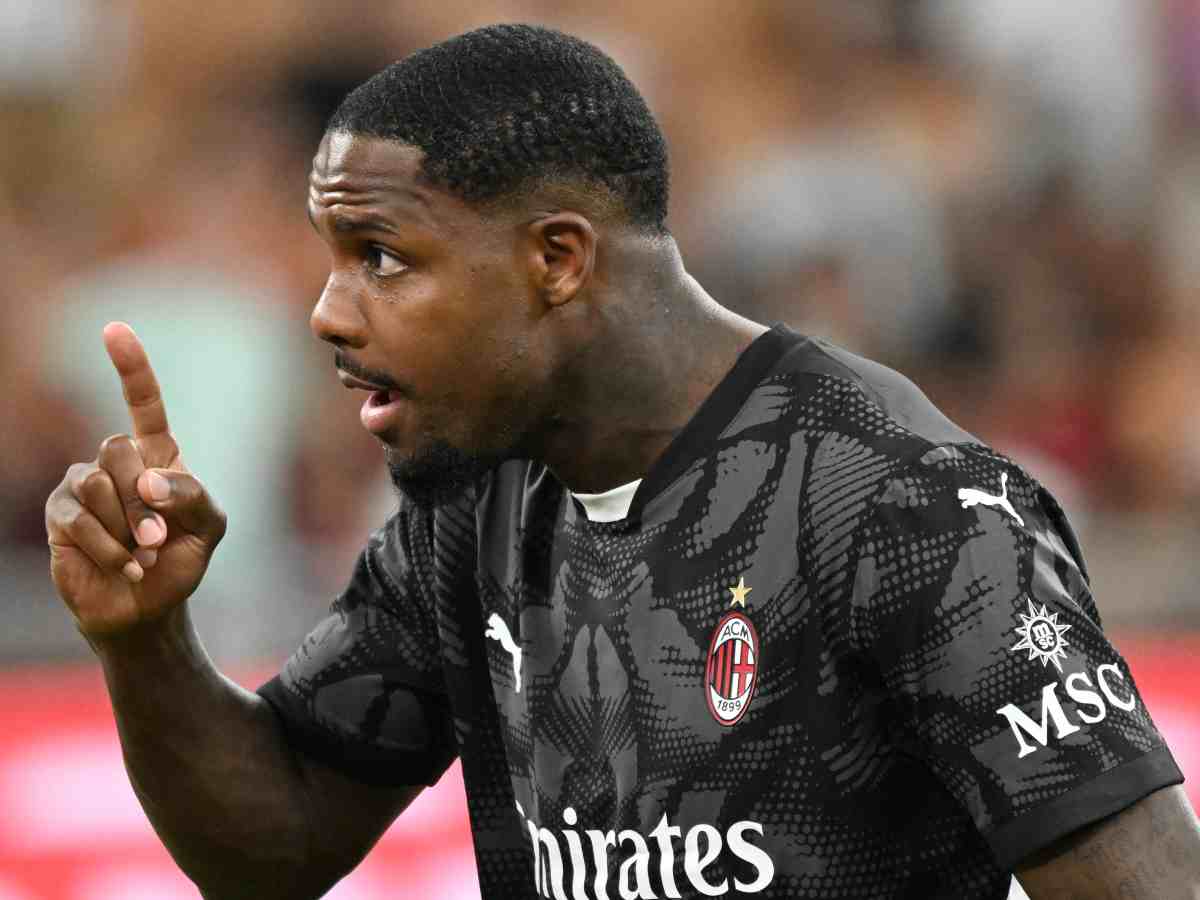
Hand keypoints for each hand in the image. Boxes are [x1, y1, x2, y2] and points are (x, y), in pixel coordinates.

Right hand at [45, 323, 226, 638]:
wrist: (149, 609)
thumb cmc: (180, 559)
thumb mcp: (209, 527)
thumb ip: (193, 495)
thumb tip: (148, 480)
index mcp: (157, 456)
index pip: (143, 403)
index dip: (130, 368)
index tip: (114, 329)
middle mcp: (117, 463)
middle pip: (120, 449)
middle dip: (144, 499)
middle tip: (159, 538)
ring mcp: (83, 486)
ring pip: (98, 483)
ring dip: (128, 527)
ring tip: (142, 553)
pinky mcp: (61, 514)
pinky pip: (78, 517)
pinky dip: (111, 547)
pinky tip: (127, 566)